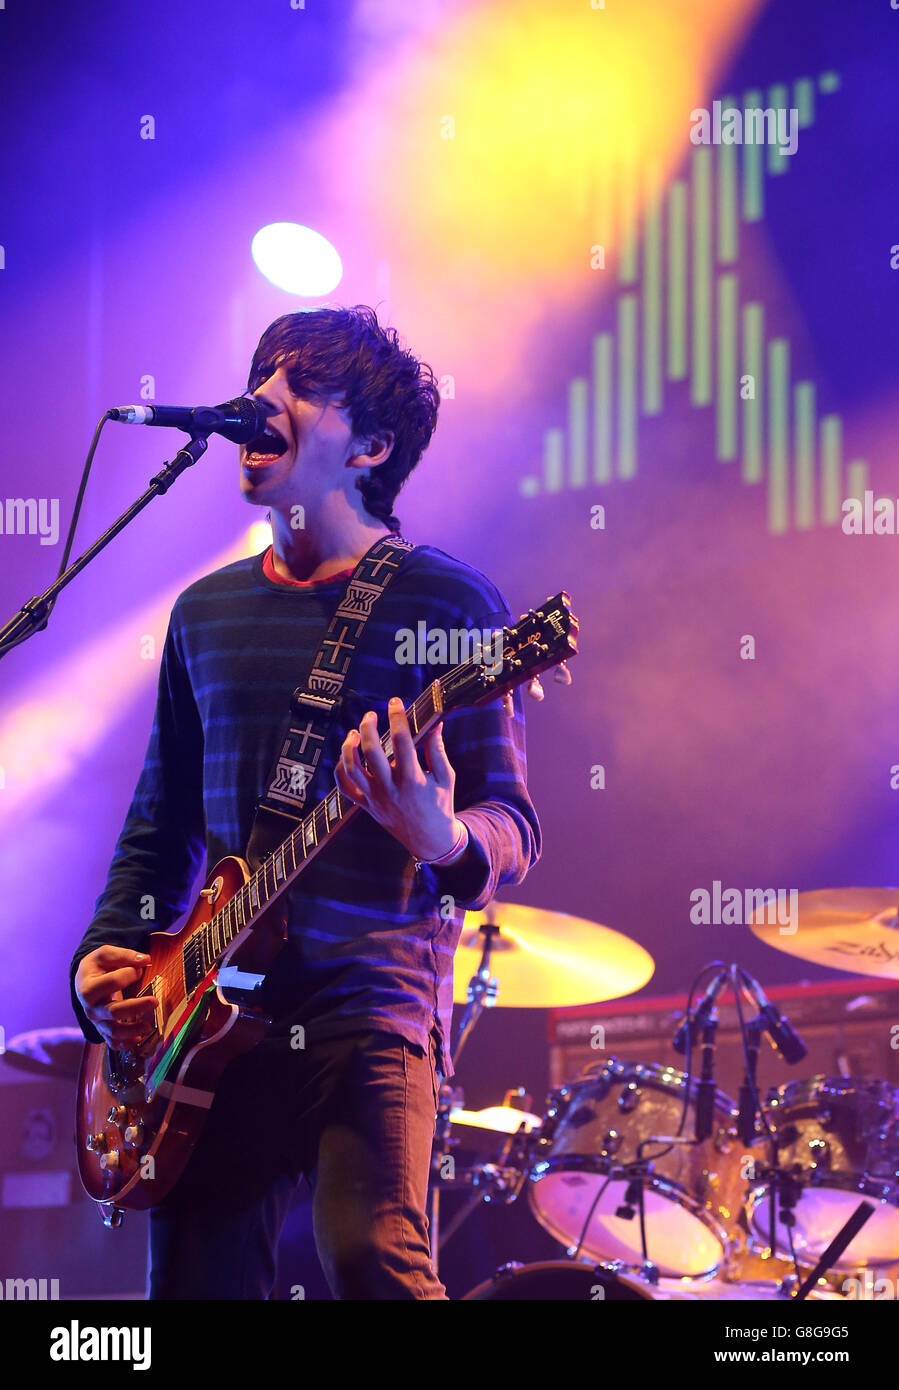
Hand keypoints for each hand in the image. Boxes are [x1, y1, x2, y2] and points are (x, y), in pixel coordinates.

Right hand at [74, 945, 157, 1049]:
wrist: (84, 981)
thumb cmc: (97, 967)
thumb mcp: (105, 954)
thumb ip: (124, 955)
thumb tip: (146, 960)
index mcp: (88, 987)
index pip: (112, 982)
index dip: (129, 973)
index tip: (139, 968)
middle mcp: (91, 1008)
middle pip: (113, 1011)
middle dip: (136, 1007)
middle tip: (155, 1001)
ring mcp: (97, 1021)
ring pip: (113, 1031)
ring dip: (132, 1030)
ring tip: (149, 1026)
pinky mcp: (103, 1029)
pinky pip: (112, 1042)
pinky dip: (125, 1044)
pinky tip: (139, 1039)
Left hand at [335, 697, 463, 862]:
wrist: (430, 840)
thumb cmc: (440, 806)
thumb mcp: (445, 777)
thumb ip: (438, 750)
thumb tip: (436, 724)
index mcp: (413, 779)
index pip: (401, 740)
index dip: (397, 717)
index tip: (395, 702)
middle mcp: (390, 788)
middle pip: (371, 751)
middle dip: (368, 727)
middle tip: (371, 714)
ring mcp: (375, 798)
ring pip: (352, 769)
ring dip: (349, 746)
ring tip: (355, 731)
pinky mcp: (366, 806)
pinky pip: (345, 788)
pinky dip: (340, 769)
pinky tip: (347, 754)